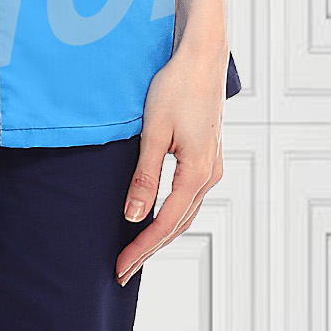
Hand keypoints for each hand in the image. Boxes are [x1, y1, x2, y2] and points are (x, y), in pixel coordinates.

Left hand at [115, 43, 227, 284]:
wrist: (202, 58)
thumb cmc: (176, 88)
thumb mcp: (154, 132)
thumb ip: (144, 177)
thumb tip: (133, 216)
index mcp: (196, 172)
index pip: (164, 222)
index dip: (141, 248)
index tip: (119, 267)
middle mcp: (209, 174)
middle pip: (177, 225)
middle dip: (149, 250)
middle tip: (121, 271)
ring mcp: (211, 167)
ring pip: (185, 214)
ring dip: (161, 236)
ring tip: (135, 254)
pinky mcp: (206, 158)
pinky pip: (188, 199)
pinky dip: (171, 217)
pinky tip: (156, 221)